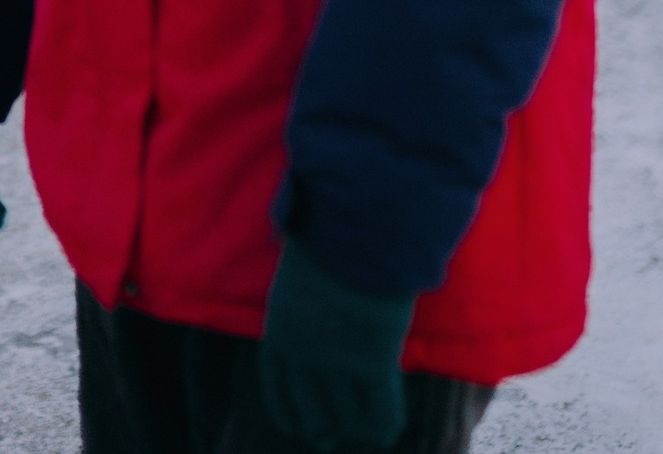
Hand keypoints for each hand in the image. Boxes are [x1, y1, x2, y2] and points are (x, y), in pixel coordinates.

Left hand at [257, 241, 416, 451]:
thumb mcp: (298, 262)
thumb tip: (301, 269)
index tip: (293, 424)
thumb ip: (301, 283)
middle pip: (307, 404)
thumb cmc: (327, 233)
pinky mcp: (373, 362)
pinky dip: (384, 423)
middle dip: (317, 425)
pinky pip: (379, 407)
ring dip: (352, 427)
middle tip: (325, 439)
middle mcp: (302, 352)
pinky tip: (387, 434)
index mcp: (279, 327)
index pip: (275, 381)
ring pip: (345, 412)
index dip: (285, 407)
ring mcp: (337, 361)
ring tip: (361, 436)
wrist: (354, 230)